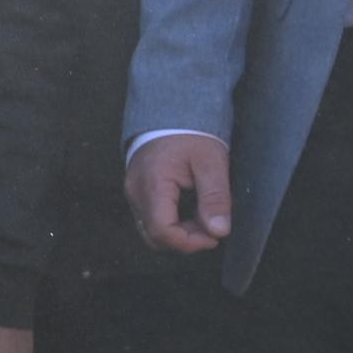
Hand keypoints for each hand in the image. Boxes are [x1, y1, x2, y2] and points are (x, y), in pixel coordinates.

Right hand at [128, 132, 233, 255]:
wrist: (172, 109)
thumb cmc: (191, 132)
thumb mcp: (211, 162)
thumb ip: (215, 198)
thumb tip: (219, 231)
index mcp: (152, 184)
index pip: (162, 231)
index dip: (190, 242)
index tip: (214, 236)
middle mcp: (136, 192)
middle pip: (154, 237)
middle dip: (185, 240)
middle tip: (211, 228)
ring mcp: (133, 193)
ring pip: (151, 231)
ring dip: (179, 233)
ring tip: (203, 219)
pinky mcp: (137, 192)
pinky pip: (150, 219)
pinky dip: (171, 223)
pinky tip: (190, 212)